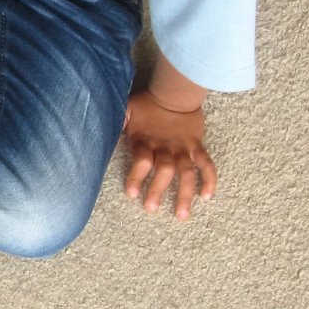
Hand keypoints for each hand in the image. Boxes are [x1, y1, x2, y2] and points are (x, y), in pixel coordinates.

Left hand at [123, 89, 217, 219]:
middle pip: (164, 170)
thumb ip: (116, 122)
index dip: (137, 177)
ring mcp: (183, 148)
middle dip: (158, 190)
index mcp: (145, 140)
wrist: (174, 92)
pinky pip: (207, 164)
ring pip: (186, 173)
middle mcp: (165, 147)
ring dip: (185, 195)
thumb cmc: (146, 104)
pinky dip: (210, 180)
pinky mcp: (197, 147)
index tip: (132, 194)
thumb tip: (99, 131)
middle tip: (151, 209)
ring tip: (181, 215)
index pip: (142, 161)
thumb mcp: (126, 109)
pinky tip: (207, 197)